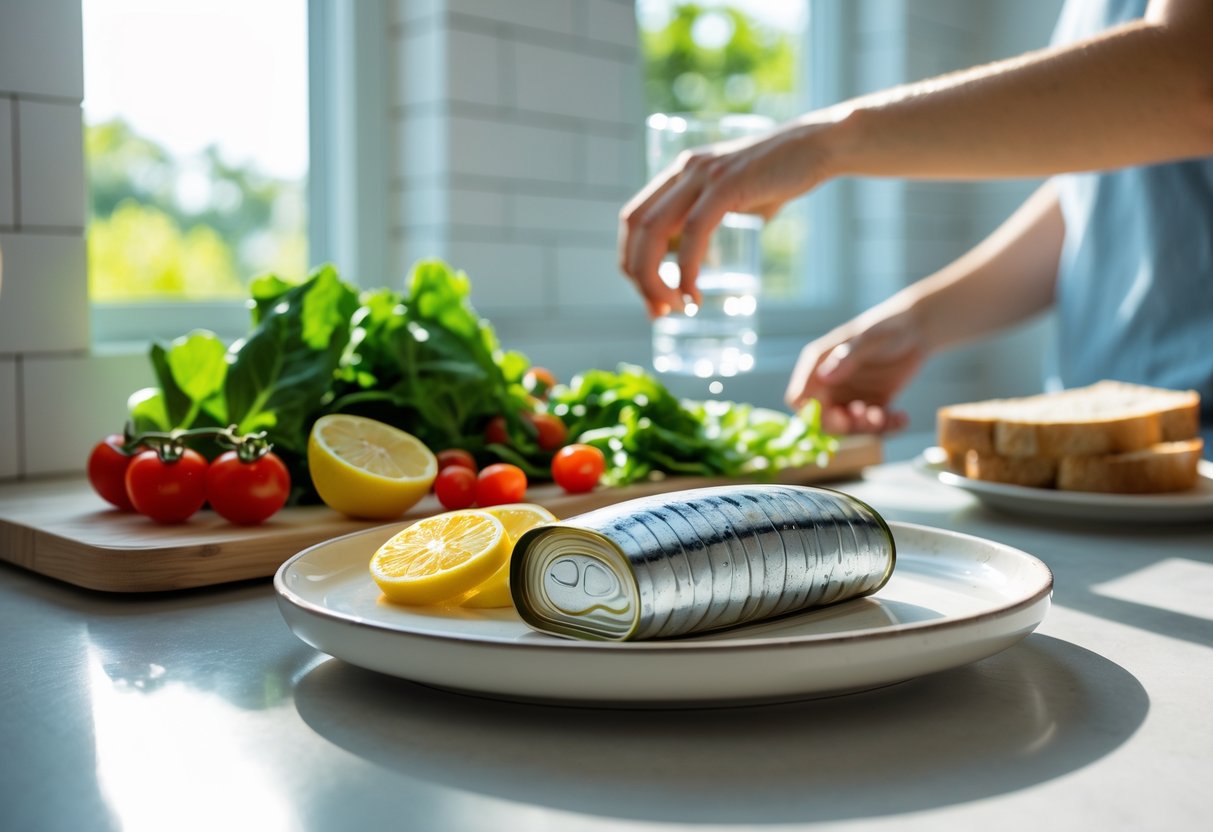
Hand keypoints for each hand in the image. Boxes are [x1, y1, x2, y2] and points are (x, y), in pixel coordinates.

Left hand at [618, 120, 836, 317]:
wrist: (820, 147)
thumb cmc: (784, 175)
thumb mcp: (737, 199)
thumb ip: (715, 221)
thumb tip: (706, 258)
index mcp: (680, 174)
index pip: (635, 220)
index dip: (633, 261)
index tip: (652, 296)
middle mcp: (683, 170)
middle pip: (635, 227)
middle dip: (638, 276)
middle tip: (658, 312)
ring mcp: (701, 174)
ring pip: (654, 231)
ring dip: (655, 278)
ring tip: (674, 308)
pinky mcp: (725, 184)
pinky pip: (693, 232)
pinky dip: (687, 269)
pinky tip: (694, 295)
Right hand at [785, 308, 924, 434]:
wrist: (918, 328)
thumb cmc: (889, 326)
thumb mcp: (869, 340)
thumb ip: (846, 357)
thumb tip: (823, 376)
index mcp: (818, 364)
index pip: (799, 396)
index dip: (811, 413)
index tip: (838, 416)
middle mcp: (829, 383)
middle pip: (822, 418)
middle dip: (843, 425)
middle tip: (867, 417)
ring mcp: (849, 396)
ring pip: (848, 427)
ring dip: (866, 428)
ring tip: (886, 416)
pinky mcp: (870, 404)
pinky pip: (872, 427)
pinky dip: (887, 427)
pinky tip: (901, 417)